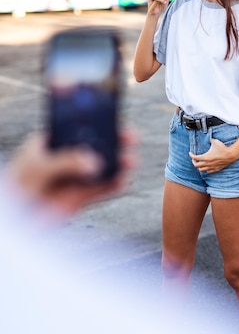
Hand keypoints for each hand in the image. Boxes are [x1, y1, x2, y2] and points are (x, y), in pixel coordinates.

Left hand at [6, 130, 137, 218]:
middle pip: (96, 144)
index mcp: (53, 141)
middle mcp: (67, 156)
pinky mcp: (80, 196)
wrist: (13, 221)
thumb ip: (66, 162)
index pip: (78, 125)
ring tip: (130, 161)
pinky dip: (115, 185)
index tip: (113, 113)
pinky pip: (103, 189)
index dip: (97, 118)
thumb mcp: (37, 168)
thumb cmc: (15, 188)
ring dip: (119, 162)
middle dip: (115, 139)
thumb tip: (93, 162)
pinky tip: (124, 180)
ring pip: (103, 165)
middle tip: (130, 136)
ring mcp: (75, 176)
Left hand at [189, 138, 235, 173]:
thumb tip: (208, 137)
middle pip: (196, 165)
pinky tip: (207, 166)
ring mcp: (211, 167)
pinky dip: (206, 169)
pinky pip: (208, 172)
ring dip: (199, 167)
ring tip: (200, 163)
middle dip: (194, 162)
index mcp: (206, 157)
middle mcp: (207, 163)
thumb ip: (210, 139)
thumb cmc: (223, 148)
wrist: (231, 155)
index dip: (191, 155)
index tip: (190, 153)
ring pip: (201, 170)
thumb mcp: (215, 141)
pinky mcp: (216, 169)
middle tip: (194, 158)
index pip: (195, 158)